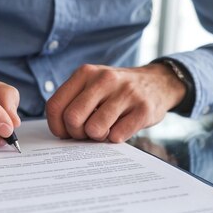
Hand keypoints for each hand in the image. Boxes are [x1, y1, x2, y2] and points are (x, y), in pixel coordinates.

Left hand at [46, 64, 185, 142]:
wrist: (157, 83)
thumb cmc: (115, 91)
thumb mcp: (91, 85)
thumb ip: (72, 102)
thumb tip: (60, 131)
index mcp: (85, 73)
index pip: (55, 106)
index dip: (57, 127)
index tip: (67, 132)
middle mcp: (104, 79)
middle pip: (72, 119)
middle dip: (77, 133)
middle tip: (88, 132)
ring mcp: (126, 92)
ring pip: (94, 129)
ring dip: (98, 137)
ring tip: (106, 129)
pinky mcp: (144, 109)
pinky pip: (117, 136)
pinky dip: (116, 138)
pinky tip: (122, 127)